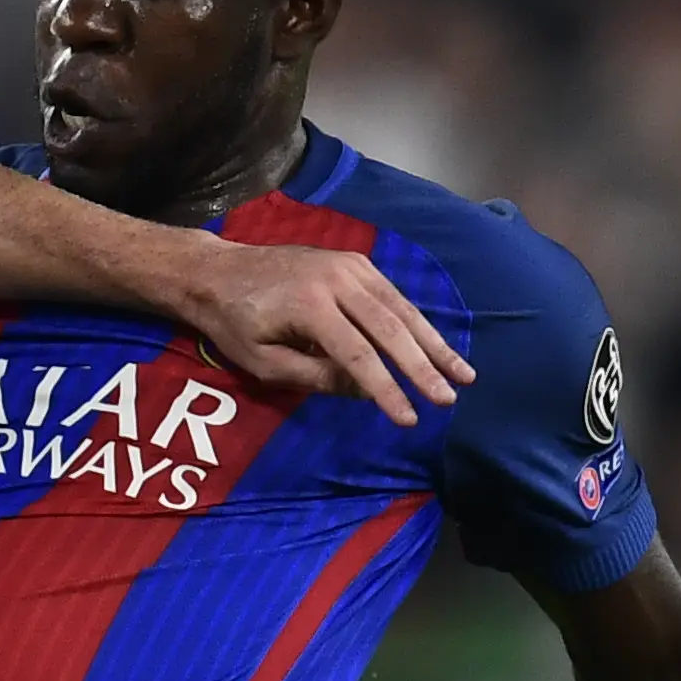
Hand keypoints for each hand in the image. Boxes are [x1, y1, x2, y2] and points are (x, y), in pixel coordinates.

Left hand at [171, 237, 468, 425]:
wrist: (218, 271)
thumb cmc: (233, 323)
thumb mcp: (263, 362)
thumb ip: (316, 376)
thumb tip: (367, 392)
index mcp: (310, 305)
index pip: (359, 354)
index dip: (387, 389)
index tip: (409, 419)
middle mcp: (337, 278)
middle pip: (390, 328)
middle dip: (423, 367)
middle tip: (448, 399)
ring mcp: (350, 265)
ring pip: (401, 308)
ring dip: (433, 343)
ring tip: (462, 374)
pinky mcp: (355, 262)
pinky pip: (392, 295)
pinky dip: (417, 323)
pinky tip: (436, 347)